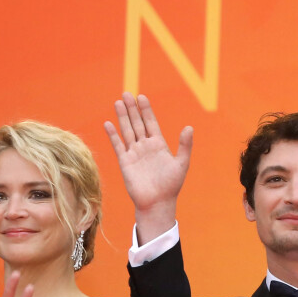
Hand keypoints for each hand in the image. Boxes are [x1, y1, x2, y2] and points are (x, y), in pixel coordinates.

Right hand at [104, 92, 192, 243]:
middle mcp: (145, 146)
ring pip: (127, 131)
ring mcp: (134, 153)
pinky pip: (118, 145)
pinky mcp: (125, 162)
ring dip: (122, 117)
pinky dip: (113, 135)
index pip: (151, 122)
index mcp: (159, 145)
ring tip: (118, 102)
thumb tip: (189, 127)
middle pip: (137, 123)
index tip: (142, 97)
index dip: (146, 110)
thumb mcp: (181, 163)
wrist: (157, 203)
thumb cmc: (171, 185)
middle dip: (132, 109)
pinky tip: (108, 124)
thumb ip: (185, 145)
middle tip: (127, 93)